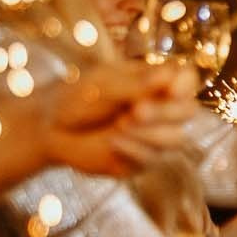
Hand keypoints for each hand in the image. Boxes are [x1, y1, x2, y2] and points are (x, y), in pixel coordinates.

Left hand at [41, 61, 199, 174]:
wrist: (49, 130)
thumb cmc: (74, 99)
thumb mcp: (102, 85)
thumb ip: (136, 85)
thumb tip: (170, 75)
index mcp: (153, 83)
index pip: (186, 80)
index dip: (185, 85)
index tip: (171, 90)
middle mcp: (160, 109)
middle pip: (187, 111)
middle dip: (165, 112)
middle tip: (136, 111)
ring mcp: (154, 137)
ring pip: (177, 138)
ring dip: (150, 133)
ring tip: (120, 125)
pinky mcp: (143, 161)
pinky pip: (153, 159)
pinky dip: (135, 149)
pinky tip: (113, 142)